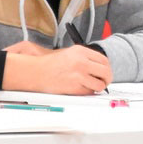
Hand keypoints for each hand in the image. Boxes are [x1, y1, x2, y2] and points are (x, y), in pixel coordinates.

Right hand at [0, 40, 115, 94]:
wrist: (35, 72)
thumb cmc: (49, 64)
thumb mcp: (69, 53)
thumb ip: (84, 58)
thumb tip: (98, 66)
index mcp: (81, 51)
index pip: (104, 60)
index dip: (106, 68)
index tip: (105, 72)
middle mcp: (81, 61)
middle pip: (106, 72)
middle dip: (107, 79)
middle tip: (104, 82)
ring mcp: (78, 74)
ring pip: (100, 84)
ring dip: (98, 87)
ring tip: (92, 87)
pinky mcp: (74, 86)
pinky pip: (89, 92)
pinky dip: (88, 92)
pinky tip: (82, 89)